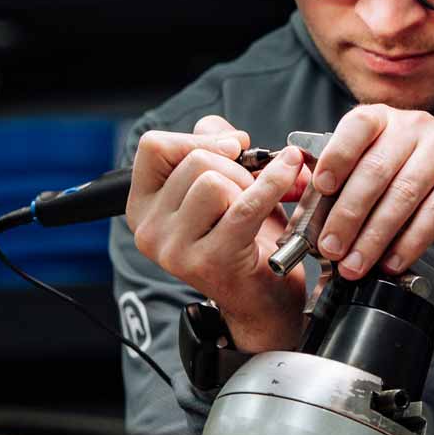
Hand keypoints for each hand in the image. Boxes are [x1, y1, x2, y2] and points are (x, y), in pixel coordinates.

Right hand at [125, 115, 309, 351]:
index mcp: (142, 207)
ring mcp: (174, 249)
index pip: (153, 146)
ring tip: (255, 208)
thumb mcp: (223, 185)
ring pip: (213, 180)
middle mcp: (149, 230)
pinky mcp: (209, 260)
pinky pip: (244, 205)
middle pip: (193, 161)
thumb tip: (227, 134)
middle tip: (251, 191)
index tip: (231, 149)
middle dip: (235, 167)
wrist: (264, 300)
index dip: (195, 138)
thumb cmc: (245, 238)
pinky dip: (272, 184)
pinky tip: (291, 175)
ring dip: (248, 186)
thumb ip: (214, 147)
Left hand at [310, 105, 433, 280]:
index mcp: (386, 119)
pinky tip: (393, 261)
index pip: (357, 126)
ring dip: (374, 236)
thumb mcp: (385, 171)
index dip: (336, 157)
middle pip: (376, 170)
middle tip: (331, 248)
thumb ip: (349, 184)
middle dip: (348, 215)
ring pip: (403, 194)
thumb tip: (307, 215)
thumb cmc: (424, 184)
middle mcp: (417, 125)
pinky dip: (410, 242)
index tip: (321, 188)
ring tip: (355, 264)